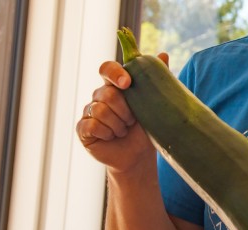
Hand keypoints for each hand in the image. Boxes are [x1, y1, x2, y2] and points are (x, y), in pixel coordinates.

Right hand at [76, 53, 169, 172]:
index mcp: (115, 86)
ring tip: (124, 131)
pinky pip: (92, 125)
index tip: (127, 83)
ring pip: (100, 110)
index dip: (115, 73)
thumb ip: (156, 80)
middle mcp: (99, 96)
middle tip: (132, 121)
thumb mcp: (154, 105)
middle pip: (107, 93)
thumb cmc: (146, 129)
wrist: (138, 156)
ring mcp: (89, 111)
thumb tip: (163, 54)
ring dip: (118, 125)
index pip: (107, 69)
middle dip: (125, 111)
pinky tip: (111, 137)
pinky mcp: (83, 128)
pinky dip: (106, 133)